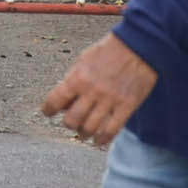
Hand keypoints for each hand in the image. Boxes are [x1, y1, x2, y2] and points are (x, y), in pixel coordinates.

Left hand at [39, 34, 159, 147]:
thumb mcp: (83, 60)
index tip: (48, 113)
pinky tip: (98, 141)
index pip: (54, 101)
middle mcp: (92, 91)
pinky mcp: (127, 106)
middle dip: (68, 124)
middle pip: (71, 120)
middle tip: (71, 123)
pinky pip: (111, 130)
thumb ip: (72, 80)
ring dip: (83, 134)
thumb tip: (62, 101)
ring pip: (89, 128)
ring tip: (84, 133)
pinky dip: (102, 140)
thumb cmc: (109, 51)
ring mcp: (110, 100)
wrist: (139, 45)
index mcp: (78, 78)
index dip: (48, 110)